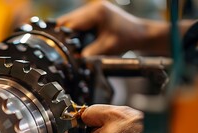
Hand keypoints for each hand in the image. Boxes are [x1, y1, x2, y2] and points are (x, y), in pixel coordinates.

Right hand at [57, 0, 176, 55]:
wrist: (140, 34)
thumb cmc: (128, 39)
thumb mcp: (107, 48)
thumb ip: (90, 54)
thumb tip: (75, 60)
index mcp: (96, 12)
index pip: (72, 23)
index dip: (63, 36)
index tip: (58, 47)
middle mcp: (93, 7)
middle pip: (68, 20)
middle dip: (62, 34)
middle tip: (58, 47)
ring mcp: (92, 9)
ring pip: (70, 20)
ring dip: (67, 32)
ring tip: (64, 44)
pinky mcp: (93, 14)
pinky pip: (77, 22)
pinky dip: (73, 31)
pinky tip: (72, 40)